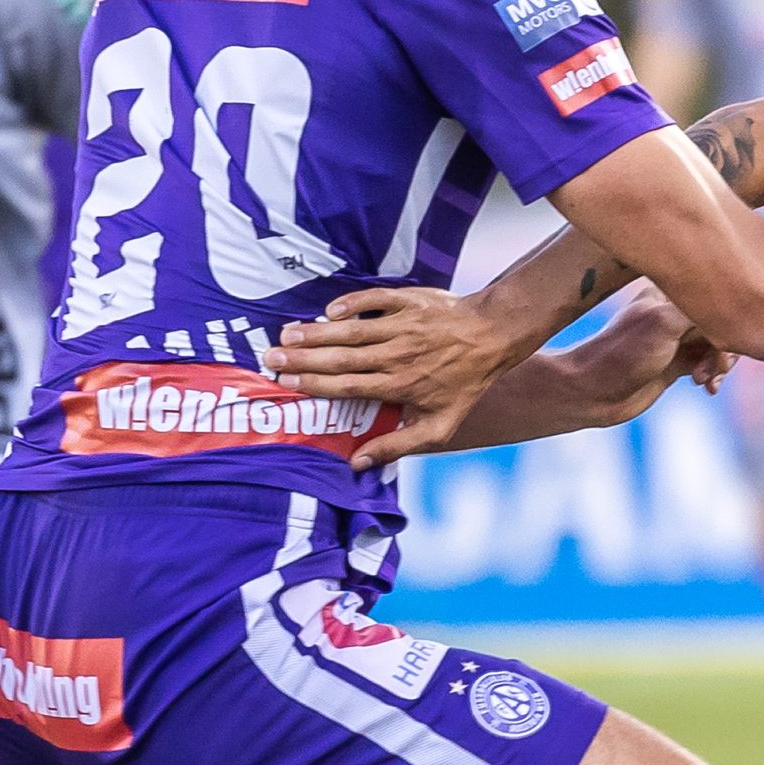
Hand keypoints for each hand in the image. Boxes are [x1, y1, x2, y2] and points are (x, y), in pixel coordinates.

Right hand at [263, 285, 513, 469]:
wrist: (492, 336)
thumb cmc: (463, 384)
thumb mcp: (440, 425)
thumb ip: (398, 445)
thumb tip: (358, 464)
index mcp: (400, 385)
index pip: (348, 386)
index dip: (315, 385)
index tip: (285, 383)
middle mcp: (397, 355)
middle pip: (341, 357)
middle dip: (303, 358)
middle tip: (270, 357)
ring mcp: (402, 326)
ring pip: (352, 330)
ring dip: (317, 331)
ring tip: (286, 334)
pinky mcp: (409, 301)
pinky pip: (374, 300)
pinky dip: (352, 303)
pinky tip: (330, 311)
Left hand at [569, 290, 734, 423]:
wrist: (592, 393)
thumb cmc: (623, 355)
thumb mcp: (665, 323)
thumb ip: (701, 309)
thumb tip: (735, 302)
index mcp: (668, 291)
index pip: (714, 296)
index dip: (726, 319)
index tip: (722, 343)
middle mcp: (673, 311)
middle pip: (721, 321)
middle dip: (726, 346)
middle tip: (717, 367)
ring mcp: (675, 337)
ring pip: (718, 345)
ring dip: (720, 364)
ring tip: (707, 380)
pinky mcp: (675, 362)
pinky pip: (708, 364)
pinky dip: (713, 376)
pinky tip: (707, 388)